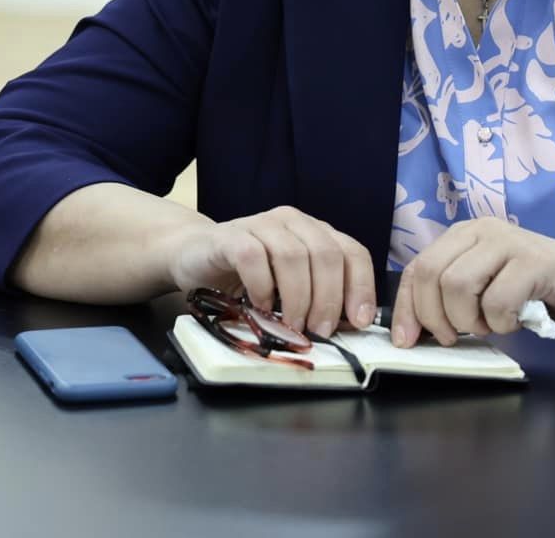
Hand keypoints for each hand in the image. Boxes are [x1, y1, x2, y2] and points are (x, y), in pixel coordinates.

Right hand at [164, 205, 377, 338]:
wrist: (193, 256)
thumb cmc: (246, 278)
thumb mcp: (290, 289)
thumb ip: (318, 300)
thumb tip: (347, 328)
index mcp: (314, 232)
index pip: (352, 252)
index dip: (361, 287)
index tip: (359, 321)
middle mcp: (292, 222)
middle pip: (326, 255)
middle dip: (328, 299)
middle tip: (319, 332)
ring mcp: (260, 224)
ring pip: (293, 256)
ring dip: (297, 298)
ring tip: (291, 325)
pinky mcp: (230, 236)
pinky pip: (253, 258)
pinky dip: (262, 287)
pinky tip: (259, 306)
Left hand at [391, 217, 554, 347]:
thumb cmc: (539, 289)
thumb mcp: (488, 287)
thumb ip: (455, 295)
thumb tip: (413, 328)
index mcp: (463, 235)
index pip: (416, 268)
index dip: (406, 307)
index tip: (406, 341)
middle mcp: (481, 231)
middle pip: (430, 275)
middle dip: (435, 317)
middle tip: (456, 337)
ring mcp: (508, 242)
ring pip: (457, 285)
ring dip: (469, 320)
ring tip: (490, 326)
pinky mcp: (534, 261)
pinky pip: (498, 300)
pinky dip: (501, 322)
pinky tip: (516, 321)